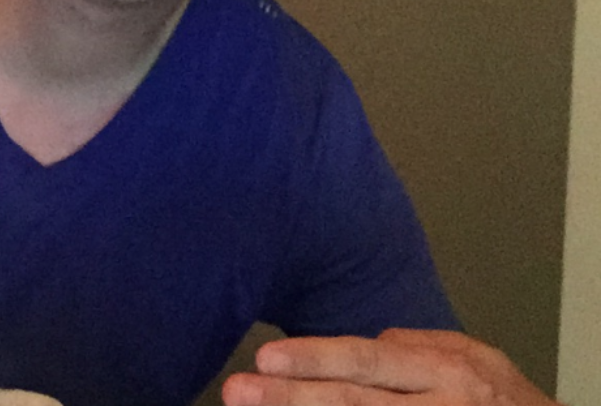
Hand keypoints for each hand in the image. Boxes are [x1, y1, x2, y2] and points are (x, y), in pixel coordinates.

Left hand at [221, 329, 558, 405]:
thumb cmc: (499, 399)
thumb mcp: (472, 357)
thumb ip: (415, 346)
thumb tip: (367, 339)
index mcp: (444, 370)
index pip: (367, 361)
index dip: (314, 358)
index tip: (265, 358)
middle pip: (353, 404)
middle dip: (291, 399)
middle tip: (240, 391)